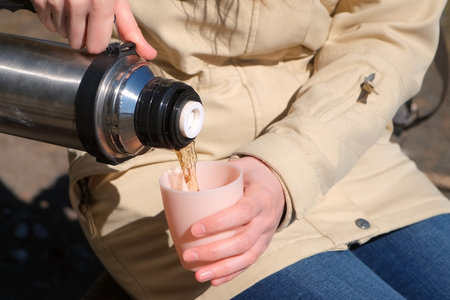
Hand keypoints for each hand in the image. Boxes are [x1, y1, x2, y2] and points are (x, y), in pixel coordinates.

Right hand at [31, 0, 155, 58]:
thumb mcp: (118, 0)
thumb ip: (131, 29)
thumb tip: (148, 54)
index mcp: (100, 3)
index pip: (95, 46)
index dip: (99, 41)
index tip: (101, 33)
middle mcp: (76, 2)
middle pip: (77, 43)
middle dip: (84, 35)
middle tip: (89, 18)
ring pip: (62, 34)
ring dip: (69, 27)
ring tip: (77, 9)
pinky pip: (47, 23)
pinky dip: (56, 19)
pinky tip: (63, 6)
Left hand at [182, 156, 285, 285]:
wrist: (280, 185)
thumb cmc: (254, 176)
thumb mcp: (243, 167)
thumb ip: (220, 172)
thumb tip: (185, 174)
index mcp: (261, 198)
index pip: (241, 212)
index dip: (219, 223)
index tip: (195, 229)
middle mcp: (266, 219)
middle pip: (242, 241)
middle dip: (214, 251)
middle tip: (189, 255)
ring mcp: (266, 235)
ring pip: (246, 257)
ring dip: (221, 269)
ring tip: (199, 275)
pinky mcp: (263, 245)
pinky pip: (249, 263)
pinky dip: (232, 274)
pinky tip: (214, 280)